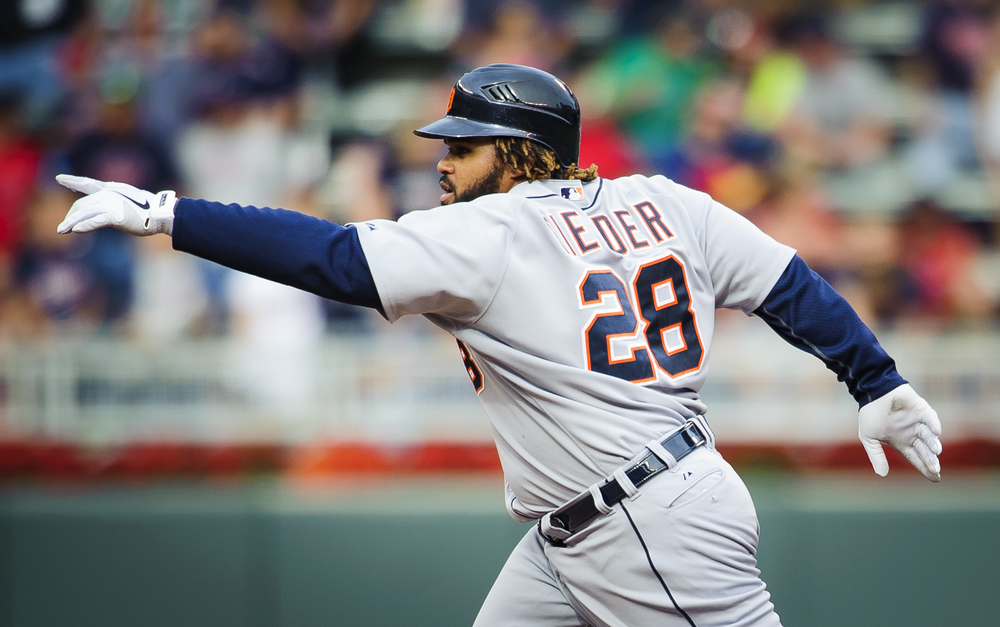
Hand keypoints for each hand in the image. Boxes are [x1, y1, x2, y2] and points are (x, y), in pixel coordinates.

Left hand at [56, 174, 175, 235]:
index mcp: (111, 190)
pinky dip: (84, 225)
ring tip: (61, 230)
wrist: (160, 213)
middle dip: (71, 216)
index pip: (87, 183)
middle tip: (63, 227)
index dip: (73, 181)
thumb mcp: (128, 202)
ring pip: (84, 213)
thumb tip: (110, 212)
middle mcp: (107, 194)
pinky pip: (95, 221)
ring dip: (71, 222)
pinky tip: (75, 230)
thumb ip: (116, 204)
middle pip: (82, 204)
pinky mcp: (115, 215)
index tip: (59, 178)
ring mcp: (110, 204)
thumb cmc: (149, 210)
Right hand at [858, 383, 942, 481]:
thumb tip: (882, 475)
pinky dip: (934, 424)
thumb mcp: (869, 438)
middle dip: (931, 461)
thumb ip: (876, 455)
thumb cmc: (870, 414)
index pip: (916, 459)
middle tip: (935, 470)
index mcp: (902, 443)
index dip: (925, 468)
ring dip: (933, 444)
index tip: (935, 479)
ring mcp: (918, 422)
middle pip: (925, 451)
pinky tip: (936, 432)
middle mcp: (913, 435)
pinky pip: (930, 418)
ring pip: (929, 436)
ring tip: (936, 452)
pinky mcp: (922, 409)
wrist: (871, 392)